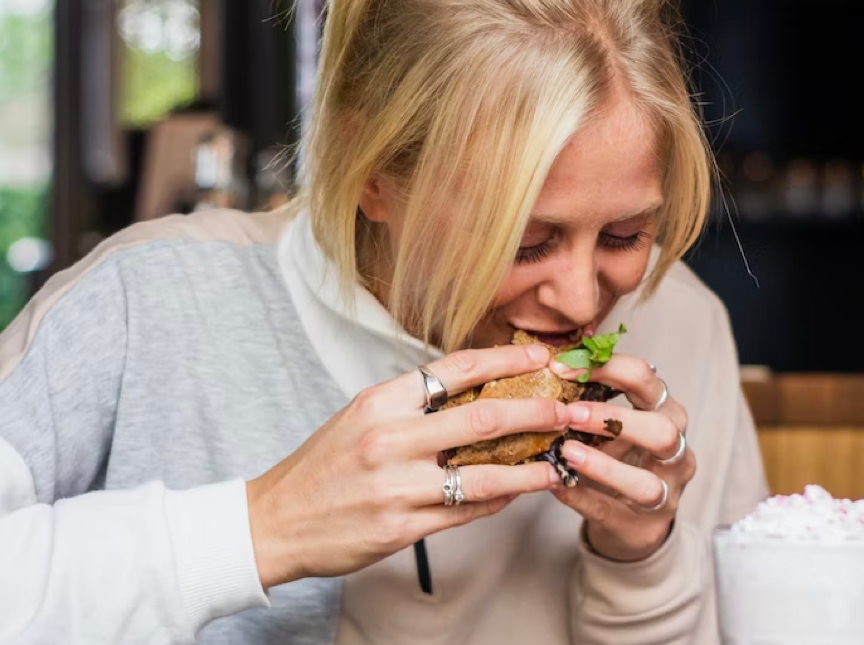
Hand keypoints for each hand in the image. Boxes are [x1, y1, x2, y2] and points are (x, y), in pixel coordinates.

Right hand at [247, 343, 572, 588]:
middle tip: (571, 409)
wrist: (274, 520)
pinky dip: (498, 500)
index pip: (456, 368)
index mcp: (380, 401)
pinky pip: (465, 511)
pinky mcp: (401, 527)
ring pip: (485, 474)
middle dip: (538, 411)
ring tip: (559, 462)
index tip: (542, 356)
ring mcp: (397, 485)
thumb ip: (412, 405)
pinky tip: (517, 492)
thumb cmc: (321, 466)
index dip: (507, 359)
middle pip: (484, 417)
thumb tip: (472, 394)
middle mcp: (390, 438)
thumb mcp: (360, 418)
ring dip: (531, 467)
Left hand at [550, 356, 694, 561]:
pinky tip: (556, 484)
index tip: (562, 367)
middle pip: (661, 430)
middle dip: (613, 419)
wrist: (632, 520)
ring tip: (566, 451)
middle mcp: (674, 452)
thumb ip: (589, 398)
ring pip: (645, 483)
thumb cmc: (617, 457)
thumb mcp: (610, 424)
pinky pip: (610, 512)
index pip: (646, 379)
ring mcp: (665, 494)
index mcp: (665, 412)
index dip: (606, 367)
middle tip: (570, 413)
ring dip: (603, 466)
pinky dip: (581, 497)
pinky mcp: (642, 527)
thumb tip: (546, 364)